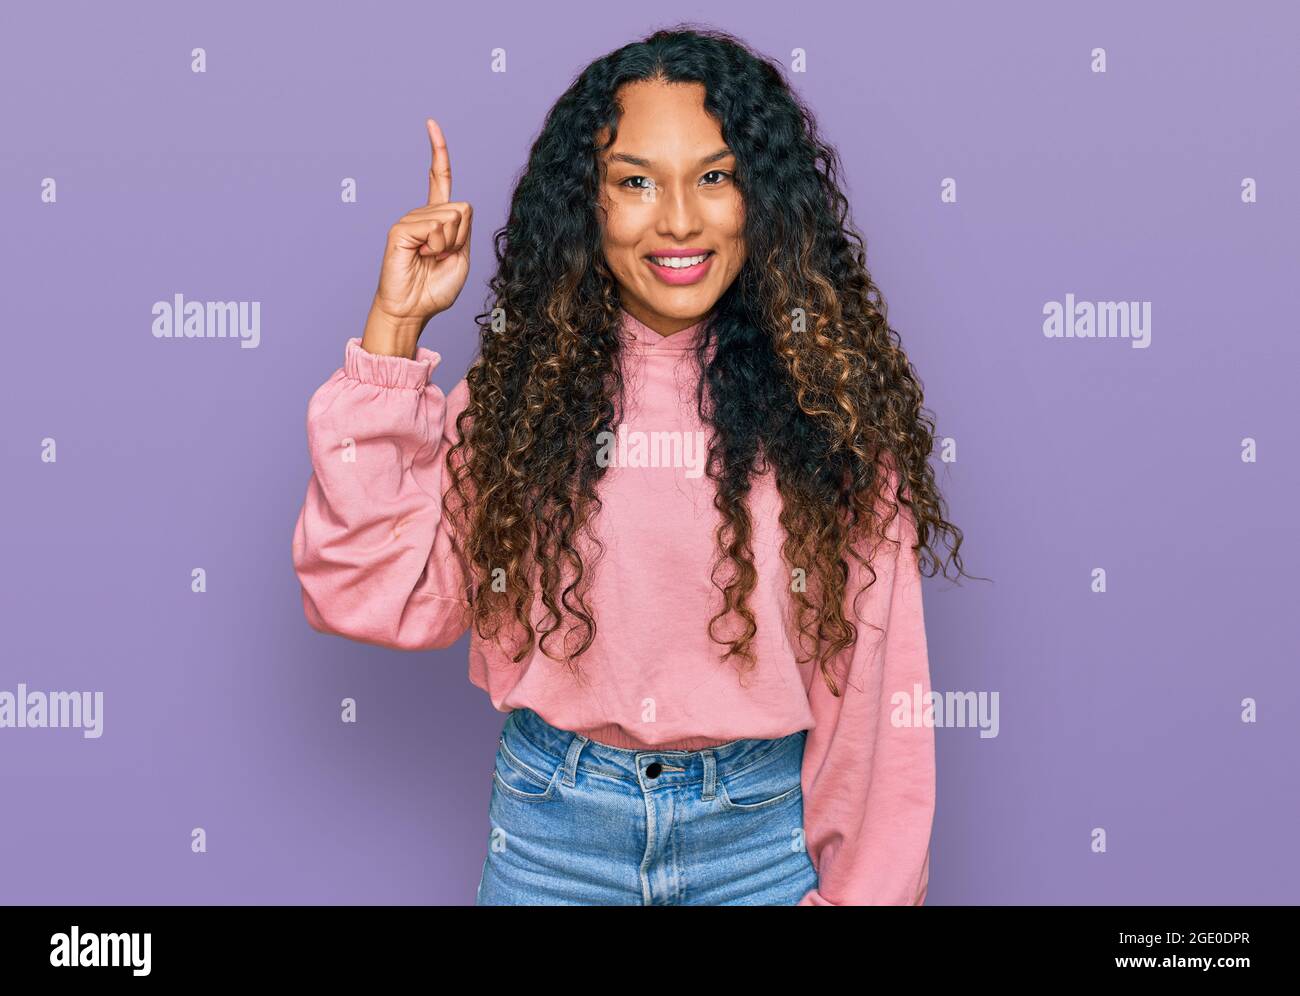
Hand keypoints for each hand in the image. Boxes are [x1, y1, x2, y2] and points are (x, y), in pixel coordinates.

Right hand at [366, 118, 472, 345]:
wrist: (414, 310)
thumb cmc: (435, 289)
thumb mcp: (462, 258)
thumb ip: (464, 229)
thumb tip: (455, 208)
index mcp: (438, 219)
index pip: (438, 179)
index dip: (437, 152)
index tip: (430, 124)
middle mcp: (423, 215)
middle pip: (462, 208)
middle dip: (461, 236)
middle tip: (443, 256)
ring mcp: (410, 220)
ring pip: (451, 218)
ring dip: (448, 244)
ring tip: (430, 259)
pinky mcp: (401, 229)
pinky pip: (435, 226)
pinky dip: (436, 245)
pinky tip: (421, 256)